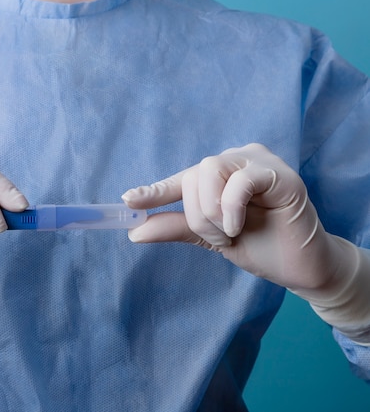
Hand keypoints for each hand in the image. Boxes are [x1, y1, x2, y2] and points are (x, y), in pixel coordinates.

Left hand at [121, 143, 341, 291]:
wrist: (299, 268)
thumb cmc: (258, 246)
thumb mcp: (209, 238)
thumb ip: (177, 227)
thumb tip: (135, 231)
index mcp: (219, 175)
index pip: (181, 179)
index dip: (154, 191)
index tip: (128, 201)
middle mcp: (237, 161)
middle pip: (193, 174)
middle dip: (197, 214)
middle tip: (218, 237)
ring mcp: (259, 163)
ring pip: (210, 171)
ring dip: (212, 212)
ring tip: (231, 232)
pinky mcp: (281, 174)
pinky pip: (240, 180)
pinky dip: (231, 207)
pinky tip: (239, 226)